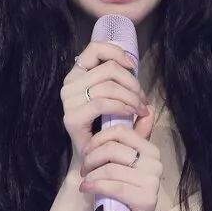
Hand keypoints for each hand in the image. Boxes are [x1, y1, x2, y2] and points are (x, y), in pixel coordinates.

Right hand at [61, 41, 149, 163]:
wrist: (96, 162)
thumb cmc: (108, 131)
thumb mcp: (120, 103)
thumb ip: (126, 84)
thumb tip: (135, 68)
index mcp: (78, 75)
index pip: (95, 48)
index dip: (117, 52)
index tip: (133, 66)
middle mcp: (69, 85)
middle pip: (109, 69)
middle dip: (132, 83)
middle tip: (143, 100)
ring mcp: (68, 102)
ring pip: (108, 85)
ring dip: (131, 97)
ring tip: (141, 109)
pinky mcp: (71, 118)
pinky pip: (102, 103)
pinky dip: (123, 107)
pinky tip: (133, 114)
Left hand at [78, 107, 160, 210]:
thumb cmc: (121, 195)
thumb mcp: (121, 165)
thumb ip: (125, 142)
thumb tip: (142, 110)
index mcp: (151, 151)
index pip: (120, 132)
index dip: (97, 140)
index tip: (87, 152)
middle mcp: (156, 164)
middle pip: (114, 149)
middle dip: (91, 158)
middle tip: (84, 170)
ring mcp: (153, 182)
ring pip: (111, 168)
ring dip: (91, 175)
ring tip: (86, 181)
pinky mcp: (147, 199)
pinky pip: (114, 186)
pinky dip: (95, 186)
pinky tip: (87, 189)